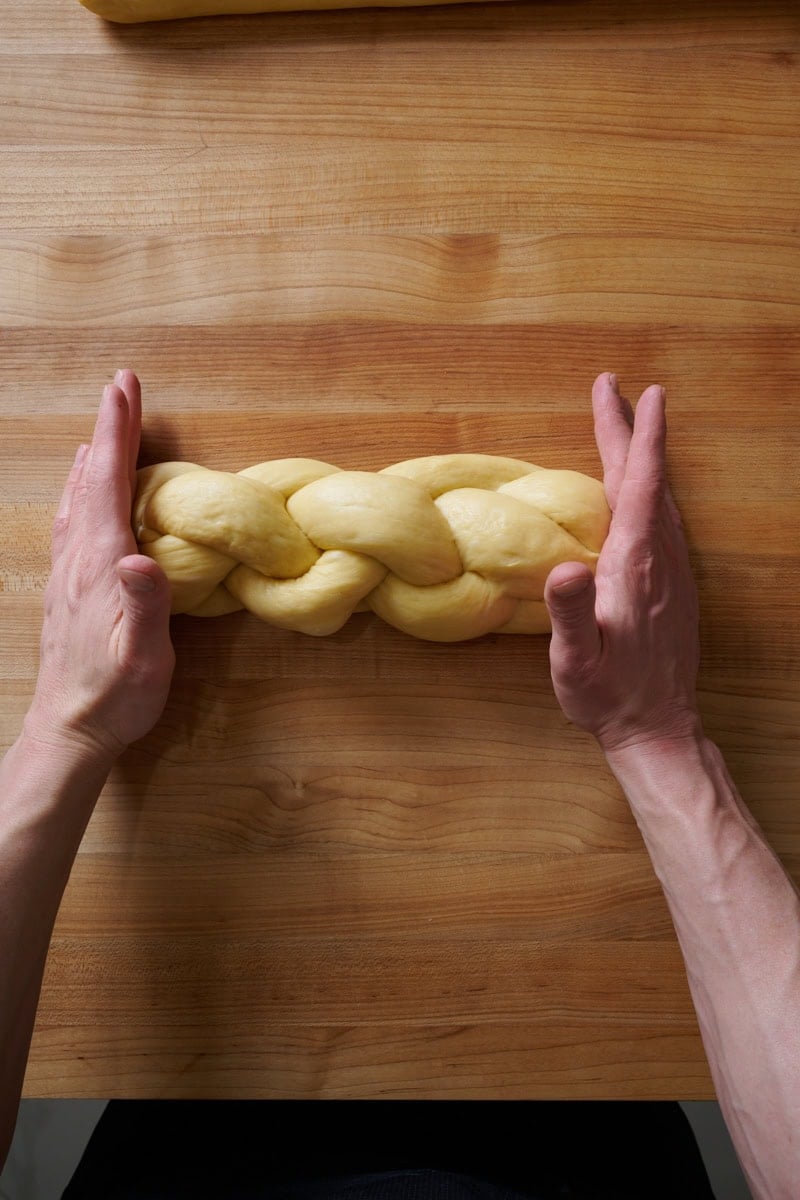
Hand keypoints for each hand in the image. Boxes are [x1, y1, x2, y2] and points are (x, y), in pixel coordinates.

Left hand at [26, 371, 174, 761]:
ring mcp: (69, 573)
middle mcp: (79, 559)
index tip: (124, 387)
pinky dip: (80, 494)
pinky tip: (79, 497)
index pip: (111, 484)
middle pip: (92, 480)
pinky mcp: (68, 589)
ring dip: (94, 459)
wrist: (70, 730)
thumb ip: (145, 605)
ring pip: (78, 499)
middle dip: (109, 430)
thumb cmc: (115, 696)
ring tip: (101, 431)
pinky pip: (73, 524)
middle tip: (120, 387)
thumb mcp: (144, 657)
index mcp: (102, 564)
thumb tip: (141, 558)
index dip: (119, 432)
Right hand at [543, 373, 701, 755]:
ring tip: (623, 425)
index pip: (639, 485)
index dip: (638, 436)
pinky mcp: (672, 586)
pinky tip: (637, 491)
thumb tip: (562, 567)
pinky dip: (647, 487)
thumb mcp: (575, 660)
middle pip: (648, 480)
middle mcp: (660, 559)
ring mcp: (671, 572)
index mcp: (634, 566)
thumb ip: (569, 613)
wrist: (656, 728)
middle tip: (616, 388)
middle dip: (630, 431)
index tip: (641, 392)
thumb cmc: (607, 696)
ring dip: (641, 456)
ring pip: (658, 497)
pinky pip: (661, 520)